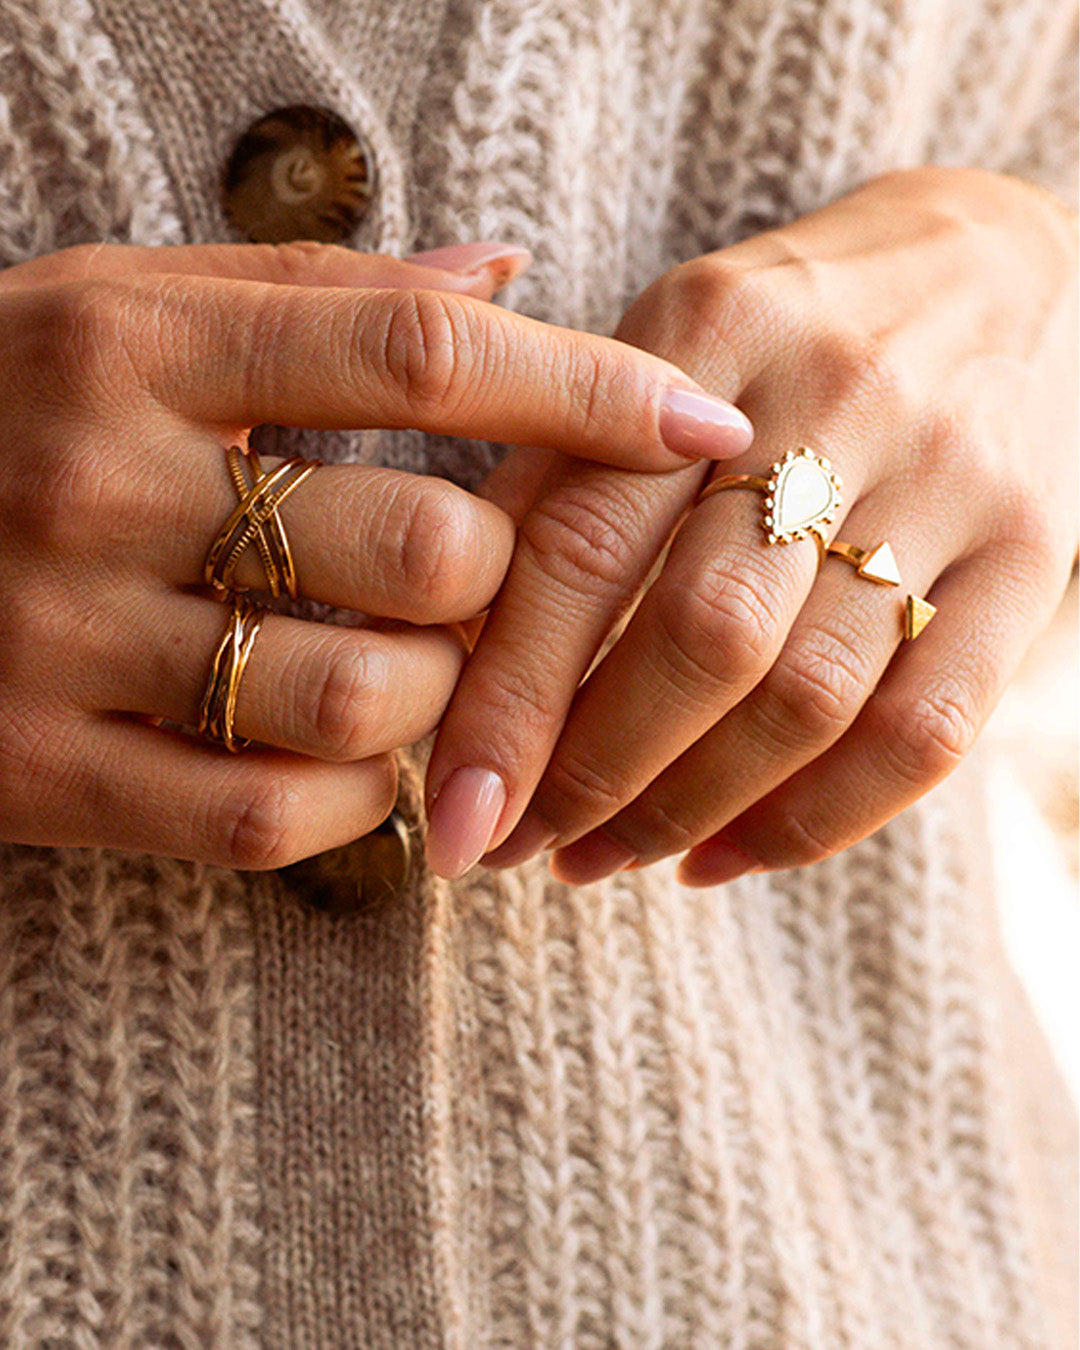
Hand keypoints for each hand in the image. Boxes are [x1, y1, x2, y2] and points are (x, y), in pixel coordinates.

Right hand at [0, 239, 752, 866]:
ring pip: (364, 697)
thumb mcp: (122, 307)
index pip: (420, 356)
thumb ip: (319, 295)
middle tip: (478, 578)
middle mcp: (95, 485)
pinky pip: (271, 816)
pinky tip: (344, 754)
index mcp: (131, 343)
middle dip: (500, 580)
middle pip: (424, 550)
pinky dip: (356, 799)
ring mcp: (60, 640)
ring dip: (436, 696)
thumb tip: (507, 273)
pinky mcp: (38, 773)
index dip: (589, 389)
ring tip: (403, 665)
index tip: (703, 421)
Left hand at [424, 167, 1077, 883]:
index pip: (585, 542)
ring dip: (686, 809)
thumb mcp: (654, 352)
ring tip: (603, 857)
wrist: (994, 267)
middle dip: (593, 772)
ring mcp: (951, 478)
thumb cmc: (782, 330)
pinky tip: (723, 855)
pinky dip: (813, 823)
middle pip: (704, 632)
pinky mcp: (1031, 554)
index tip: (451, 808)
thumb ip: (556, 476)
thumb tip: (454, 650)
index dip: (507, 697)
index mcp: (710, 326)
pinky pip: (926, 732)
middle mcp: (839, 395)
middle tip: (517, 845)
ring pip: (809, 697)